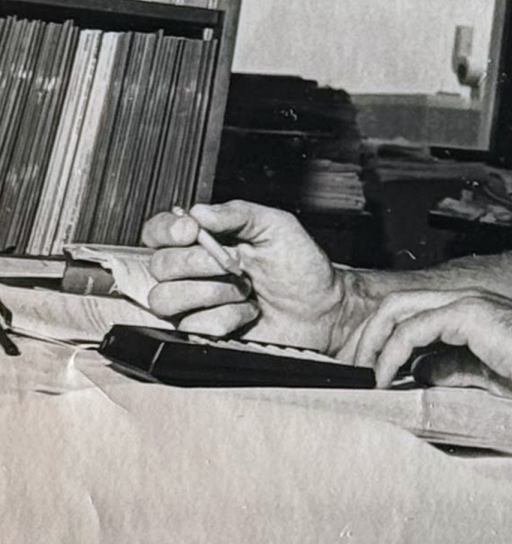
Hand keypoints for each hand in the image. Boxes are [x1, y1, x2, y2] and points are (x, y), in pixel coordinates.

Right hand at [141, 200, 349, 350]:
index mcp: (205, 239)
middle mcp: (193, 270)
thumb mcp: (276, 226)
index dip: (166, 231)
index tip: (191, 232)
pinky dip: (226, 318)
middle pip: (159, 265)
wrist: (320, 309)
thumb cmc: (301, 265)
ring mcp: (195, 303)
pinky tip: (247, 312)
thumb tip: (199, 211)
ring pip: (165, 298)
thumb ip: (238, 214)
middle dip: (198, 263)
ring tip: (245, 289)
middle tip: (236, 264)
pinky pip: (192, 325)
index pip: (158, 232)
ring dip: (211, 292)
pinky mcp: (202, 332)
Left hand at [336, 290, 511, 396]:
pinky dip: (393, 352)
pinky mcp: (466, 314)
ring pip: (397, 311)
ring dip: (374, 343)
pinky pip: (414, 329)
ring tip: (365, 374)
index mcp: (464, 313)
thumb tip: (421, 372)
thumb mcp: (484, 375)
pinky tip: (387, 376)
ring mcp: (462, 303)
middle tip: (356, 369)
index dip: (383, 341)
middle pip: (394, 306)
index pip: (408, 316)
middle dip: (368, 336)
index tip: (370, 371)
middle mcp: (459, 301)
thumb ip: (452, 369)